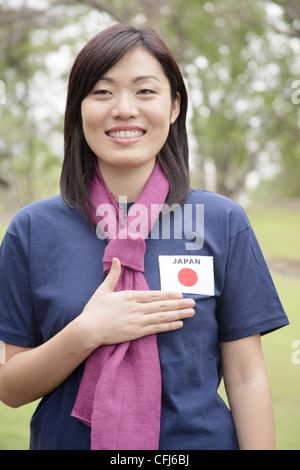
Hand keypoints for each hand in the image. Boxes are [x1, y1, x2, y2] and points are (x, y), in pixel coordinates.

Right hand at [78, 258, 194, 348]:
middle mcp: (136, 308)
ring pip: (162, 317)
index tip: (180, 294)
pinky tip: (179, 324)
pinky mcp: (136, 332)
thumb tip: (115, 259)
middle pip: (162, 305)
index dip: (168, 294)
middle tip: (193, 303)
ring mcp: (137, 320)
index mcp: (130, 296)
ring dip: (178, 314)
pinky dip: (168, 326)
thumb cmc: (94, 310)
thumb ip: (113, 274)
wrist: (88, 329)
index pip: (154, 295)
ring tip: (190, 312)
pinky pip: (156, 329)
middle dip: (179, 304)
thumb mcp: (103, 289)